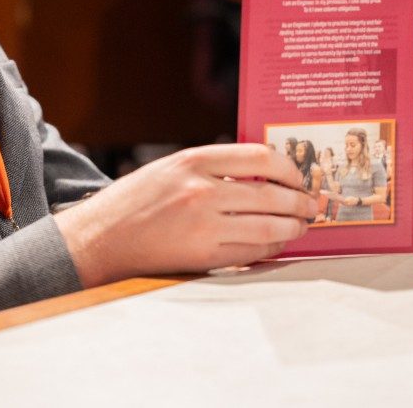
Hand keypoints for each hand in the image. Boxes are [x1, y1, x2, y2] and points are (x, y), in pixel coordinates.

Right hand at [53, 144, 317, 286]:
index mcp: (194, 160)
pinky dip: (272, 248)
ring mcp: (203, 225)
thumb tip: (265, 174)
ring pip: (268, 226)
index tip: (298, 175)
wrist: (100, 238)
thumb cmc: (137, 200)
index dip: (289, 167)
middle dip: (300, 201)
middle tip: (312, 205)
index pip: (260, 157)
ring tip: (301, 225)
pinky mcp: (202, 256)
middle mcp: (201, 190)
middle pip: (271, 194)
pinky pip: (251, 252)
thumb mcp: (173, 167)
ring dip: (293, 227)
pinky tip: (278, 243)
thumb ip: (214, 166)